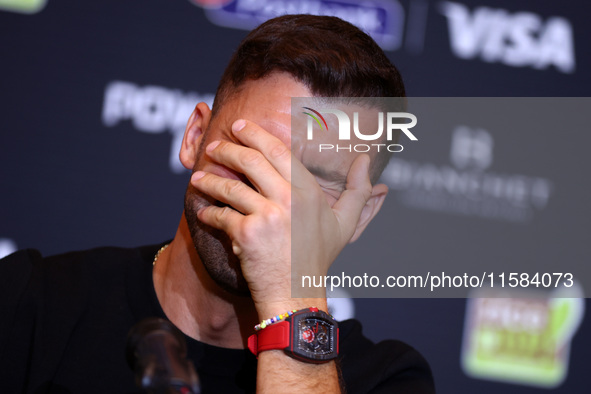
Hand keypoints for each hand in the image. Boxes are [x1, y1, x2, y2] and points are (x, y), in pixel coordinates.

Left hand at [190, 119, 372, 316]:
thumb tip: (367, 160)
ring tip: (199, 176)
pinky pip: (221, 215)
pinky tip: (202, 211)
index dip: (255, 135)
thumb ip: (359, 190)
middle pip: (251, 161)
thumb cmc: (317, 257)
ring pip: (230, 187)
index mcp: (309, 192)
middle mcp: (289, 199)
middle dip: (227, 148)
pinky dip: (208, 212)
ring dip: (210, 179)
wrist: (295, 293)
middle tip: (214, 145)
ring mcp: (267, 216)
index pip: (278, 152)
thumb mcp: (345, 223)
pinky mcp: (246, 234)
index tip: (240, 127)